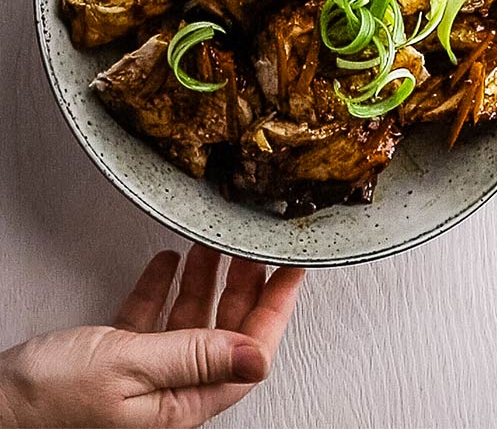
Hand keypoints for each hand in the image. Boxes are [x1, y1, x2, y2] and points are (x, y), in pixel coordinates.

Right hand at [0, 245, 303, 427]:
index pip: (251, 351)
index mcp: (184, 403)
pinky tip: (168, 263)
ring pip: (191, 320)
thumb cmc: (49, 404)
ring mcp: (144, 375)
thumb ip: (195, 357)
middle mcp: (171, 392)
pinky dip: (163, 287)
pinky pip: (153, 318)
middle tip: (252, 246)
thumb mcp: (129, 369)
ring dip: (204, 279)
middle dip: (243, 284)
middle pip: (225, 330)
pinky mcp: (117, 360)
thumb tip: (258, 355)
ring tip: (213, 245)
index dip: (277, 306)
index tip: (293, 268)